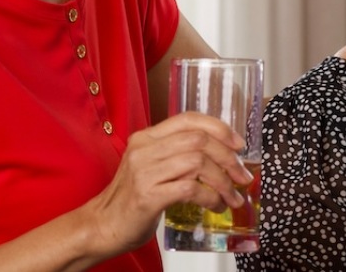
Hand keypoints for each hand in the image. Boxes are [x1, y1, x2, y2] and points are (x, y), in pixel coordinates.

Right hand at [82, 111, 253, 253]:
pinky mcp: (147, 196)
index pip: (189, 119)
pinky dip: (210, 197)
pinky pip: (190, 189)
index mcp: (147, 138)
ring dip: (223, 181)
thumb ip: (179, 157)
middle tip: (242, 176)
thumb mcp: (154, 168)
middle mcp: (144, 149)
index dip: (219, 128)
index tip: (238, 144)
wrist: (103, 226)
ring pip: (198, 163)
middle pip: (199, 140)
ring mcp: (144, 172)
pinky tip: (215, 206)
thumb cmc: (132, 199)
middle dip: (228, 158)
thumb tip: (223, 157)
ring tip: (232, 197)